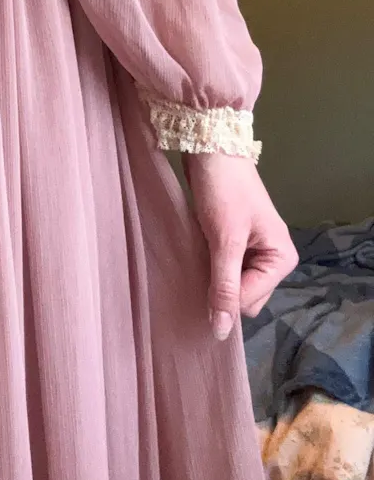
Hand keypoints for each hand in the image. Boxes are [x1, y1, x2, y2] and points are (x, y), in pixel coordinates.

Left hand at [183, 151, 297, 341]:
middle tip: (199, 265)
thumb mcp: (225, 241)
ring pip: (232, 284)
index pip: (250, 301)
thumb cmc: (223, 191)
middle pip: (244, 297)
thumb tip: (221, 332)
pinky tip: (196, 253)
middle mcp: (273, 257)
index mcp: (282, 259)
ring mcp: (254, 250)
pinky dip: (210, 265)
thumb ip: (224, 286)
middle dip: (221, 288)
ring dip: (213, 276)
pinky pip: (224, 269)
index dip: (224, 296)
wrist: (211, 147)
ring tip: (197, 257)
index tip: (200, 280)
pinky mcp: (235, 241)